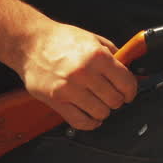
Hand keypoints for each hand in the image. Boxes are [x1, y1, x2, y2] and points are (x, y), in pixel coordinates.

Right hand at [18, 22, 137, 130]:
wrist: (30, 43)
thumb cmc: (61, 39)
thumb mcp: (93, 39)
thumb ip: (114, 55)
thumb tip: (132, 71)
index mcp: (97, 56)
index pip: (126, 82)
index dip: (131, 91)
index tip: (129, 93)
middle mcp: (84, 73)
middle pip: (114, 100)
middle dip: (117, 100)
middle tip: (112, 96)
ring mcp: (69, 89)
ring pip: (100, 113)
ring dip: (103, 111)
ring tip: (99, 103)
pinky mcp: (56, 101)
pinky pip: (80, 122)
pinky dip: (90, 123)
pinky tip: (91, 116)